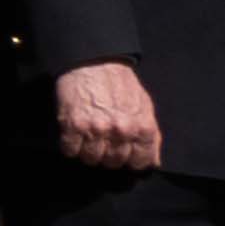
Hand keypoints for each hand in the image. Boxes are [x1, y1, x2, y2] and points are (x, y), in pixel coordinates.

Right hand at [56, 57, 165, 175]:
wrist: (94, 62)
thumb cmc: (121, 84)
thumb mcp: (145, 107)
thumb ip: (152, 136)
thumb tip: (154, 162)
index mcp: (142, 127)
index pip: (140, 162)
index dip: (131, 160)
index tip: (124, 154)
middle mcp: (121, 131)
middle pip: (114, 163)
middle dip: (109, 157)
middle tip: (104, 144)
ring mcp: (96, 129)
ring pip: (91, 159)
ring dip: (88, 153)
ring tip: (88, 140)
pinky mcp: (73, 125)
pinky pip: (70, 150)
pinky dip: (70, 147)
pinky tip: (74, 136)